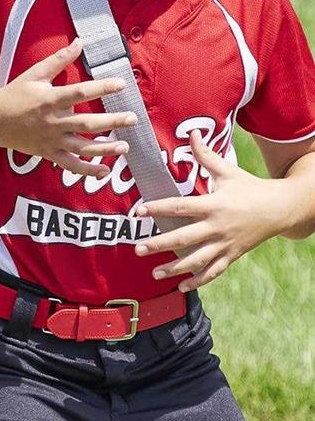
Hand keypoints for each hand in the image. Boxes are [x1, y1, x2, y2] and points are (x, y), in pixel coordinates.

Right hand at [0, 38, 134, 175]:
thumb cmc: (14, 94)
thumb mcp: (35, 74)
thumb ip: (60, 59)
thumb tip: (80, 41)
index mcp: (50, 100)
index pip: (80, 92)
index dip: (102, 87)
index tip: (121, 84)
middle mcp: (52, 122)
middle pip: (87, 124)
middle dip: (112, 121)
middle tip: (133, 118)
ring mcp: (50, 140)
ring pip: (82, 147)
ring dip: (105, 149)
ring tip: (125, 147)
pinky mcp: (47, 153)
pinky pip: (69, 164)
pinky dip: (86, 170)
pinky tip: (103, 172)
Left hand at [133, 131, 289, 290]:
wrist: (282, 208)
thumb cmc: (250, 188)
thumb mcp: (228, 171)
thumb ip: (206, 156)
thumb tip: (192, 134)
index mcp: (214, 204)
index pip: (180, 206)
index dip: (158, 208)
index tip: (138, 211)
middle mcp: (218, 226)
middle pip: (185, 237)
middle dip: (160, 244)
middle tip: (138, 249)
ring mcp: (225, 243)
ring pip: (197, 260)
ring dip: (175, 269)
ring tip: (155, 274)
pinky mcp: (232, 255)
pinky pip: (214, 271)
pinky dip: (199, 280)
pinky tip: (182, 286)